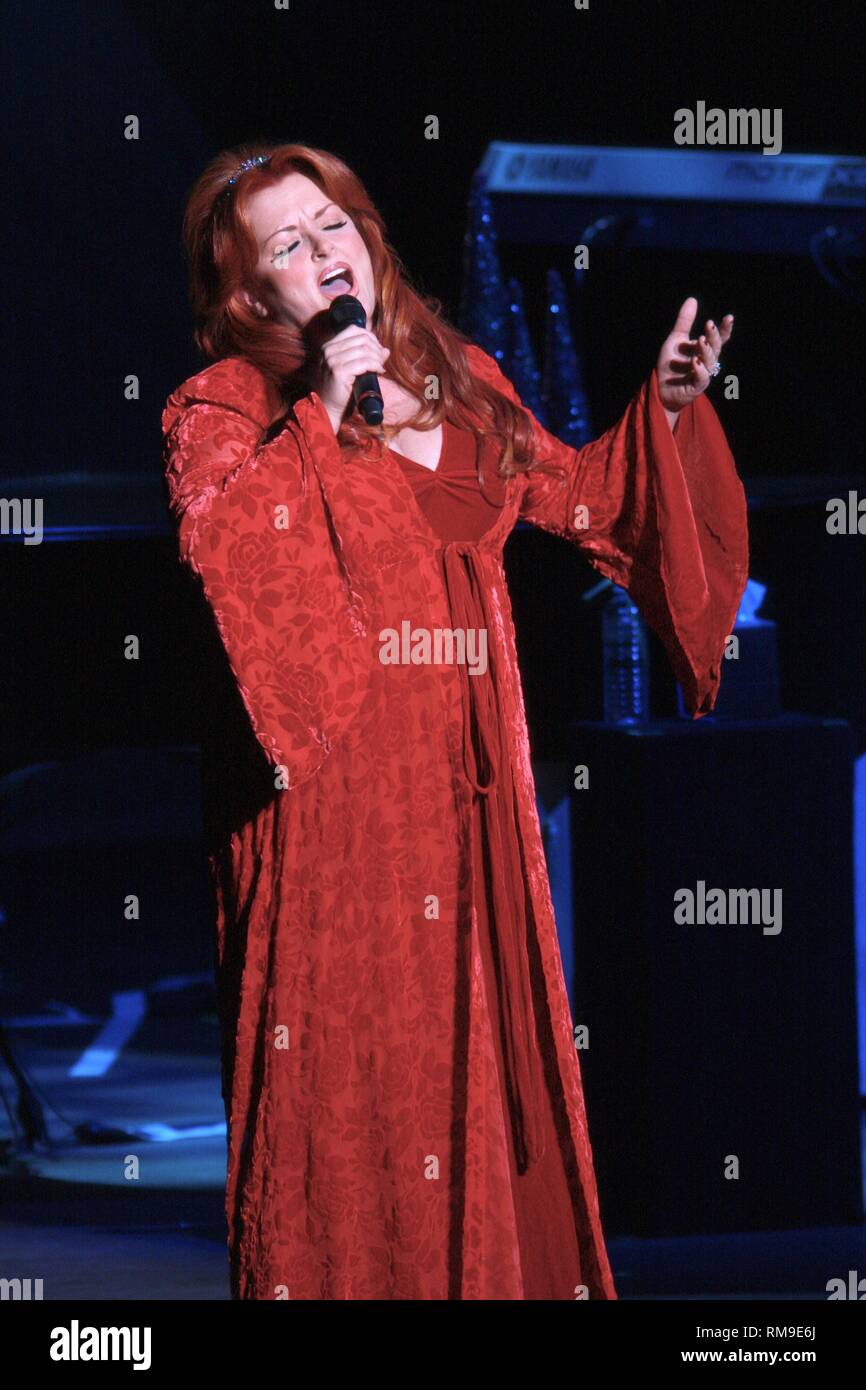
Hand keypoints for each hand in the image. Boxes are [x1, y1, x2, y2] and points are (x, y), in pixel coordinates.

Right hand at [317, 324, 389, 430]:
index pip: (354, 330)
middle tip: (382, 360)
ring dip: (377, 358)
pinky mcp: (339, 371)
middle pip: (361, 338)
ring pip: (364, 350)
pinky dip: (375, 365)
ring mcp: (332, 360)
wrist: (327, 409)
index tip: (377, 350)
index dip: (370, 337)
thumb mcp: (351, 369)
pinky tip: (379, 371)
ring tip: (380, 367)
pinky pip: (364, 362)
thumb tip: (386, 350)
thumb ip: (365, 357)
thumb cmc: (339, 390)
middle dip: (376, 348)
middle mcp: (329, 350)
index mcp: (329, 346)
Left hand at [656, 297, 733, 416]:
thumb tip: (692, 299)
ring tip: (700, 340)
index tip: (729, 317)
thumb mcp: (676, 339)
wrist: (660, 388)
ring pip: (709, 362)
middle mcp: (706, 361)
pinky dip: (700, 370)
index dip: (725, 329)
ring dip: (706, 350)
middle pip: (715, 348)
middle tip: (708, 325)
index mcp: (704, 349)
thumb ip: (685, 321)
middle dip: (713, 336)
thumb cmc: (671, 364)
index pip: (719, 338)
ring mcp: (702, 374)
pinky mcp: (695, 387)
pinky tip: (695, 362)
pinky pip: (702, 378)